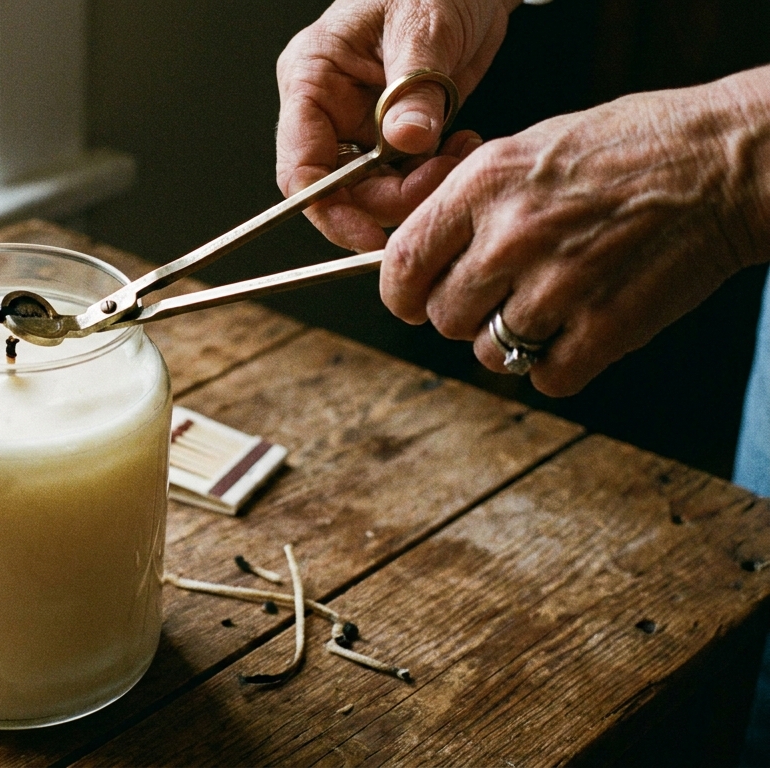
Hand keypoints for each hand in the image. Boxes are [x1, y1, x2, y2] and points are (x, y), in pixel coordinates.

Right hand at [276, 0, 521, 251]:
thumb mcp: (423, 27)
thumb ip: (412, 89)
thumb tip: (405, 142)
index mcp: (312, 79)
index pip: (300, 166)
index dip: (329, 209)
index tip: (370, 235)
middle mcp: (329, 107)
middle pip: (340, 188)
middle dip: (390, 199)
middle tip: (439, 178)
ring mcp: (362, 121)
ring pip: (375, 188)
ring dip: (418, 188)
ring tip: (459, 153)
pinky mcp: (395, 130)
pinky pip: (404, 174)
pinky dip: (434, 175)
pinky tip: (461, 147)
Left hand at [383, 69, 769, 395]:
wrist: (726, 161)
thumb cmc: (628, 147)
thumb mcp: (527, 147)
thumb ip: (468, 200)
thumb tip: (419, 249)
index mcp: (483, 185)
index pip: (402, 264)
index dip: (402, 293)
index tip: (412, 301)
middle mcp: (510, 237)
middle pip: (442, 317)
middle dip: (464, 314)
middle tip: (501, 294)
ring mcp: (558, 285)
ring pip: (489, 353)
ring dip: (510, 343)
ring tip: (548, 307)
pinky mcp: (605, 327)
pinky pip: (547, 379)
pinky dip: (558, 367)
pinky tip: (579, 332)